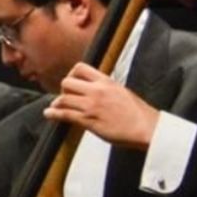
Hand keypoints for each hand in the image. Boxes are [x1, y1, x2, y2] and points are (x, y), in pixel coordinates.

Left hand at [43, 63, 159, 148]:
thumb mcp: (123, 92)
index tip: (73, 83)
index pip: (80, 68)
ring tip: (56, 107)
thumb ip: (108, 89)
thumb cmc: (139, 113)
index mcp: (107, 82)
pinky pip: (64, 114)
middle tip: (67, 98)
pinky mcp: (88, 120)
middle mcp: (97, 91)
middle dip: (64, 90)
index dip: (72, 75)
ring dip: (57, 103)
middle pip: (67, 82)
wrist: (146, 128)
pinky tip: (49, 114)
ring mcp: (92, 105)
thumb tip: (97, 91)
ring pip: (63, 98)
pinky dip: (53, 114)